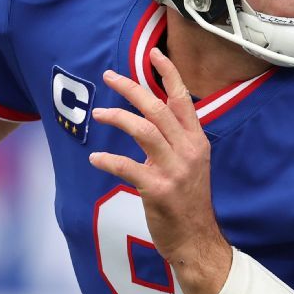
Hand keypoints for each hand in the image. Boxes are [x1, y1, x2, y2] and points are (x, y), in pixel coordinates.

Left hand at [88, 48, 231, 293]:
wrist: (198, 241)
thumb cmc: (189, 201)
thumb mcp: (193, 164)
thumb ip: (177, 139)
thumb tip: (153, 113)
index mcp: (197, 141)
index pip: (183, 99)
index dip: (168, 74)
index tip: (153, 53)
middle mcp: (189, 150)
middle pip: (157, 108)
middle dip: (131, 88)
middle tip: (108, 77)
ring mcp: (175, 170)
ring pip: (143, 130)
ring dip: (117, 117)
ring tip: (98, 114)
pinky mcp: (158, 190)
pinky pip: (128, 167)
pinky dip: (108, 160)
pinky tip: (95, 158)